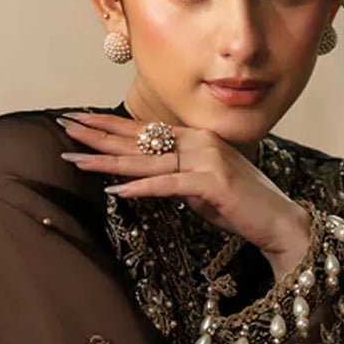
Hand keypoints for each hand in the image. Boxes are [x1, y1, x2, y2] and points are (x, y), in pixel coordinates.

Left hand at [56, 111, 310, 274]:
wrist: (279, 222)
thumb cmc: (242, 209)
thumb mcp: (202, 189)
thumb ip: (177, 178)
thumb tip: (151, 179)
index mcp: (196, 139)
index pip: (144, 130)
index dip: (109, 125)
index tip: (79, 121)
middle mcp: (199, 142)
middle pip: (138, 137)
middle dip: (98, 133)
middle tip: (64, 127)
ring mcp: (205, 159)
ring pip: (146, 160)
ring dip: (107, 160)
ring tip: (76, 158)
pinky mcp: (210, 183)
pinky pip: (167, 184)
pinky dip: (140, 187)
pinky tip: (115, 190)